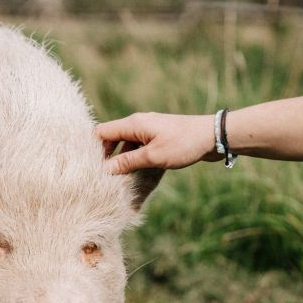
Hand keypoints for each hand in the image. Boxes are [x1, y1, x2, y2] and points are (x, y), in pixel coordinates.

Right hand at [95, 112, 220, 173]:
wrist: (213, 136)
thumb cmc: (183, 144)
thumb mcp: (152, 156)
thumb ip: (127, 162)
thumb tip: (105, 169)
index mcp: (133, 124)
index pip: (101, 132)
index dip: (92, 149)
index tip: (89, 167)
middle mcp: (138, 124)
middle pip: (111, 138)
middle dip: (105, 156)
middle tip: (101, 176)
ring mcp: (148, 130)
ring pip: (125, 144)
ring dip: (120, 159)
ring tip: (117, 178)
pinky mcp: (158, 137)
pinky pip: (138, 147)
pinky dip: (133, 158)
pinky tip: (135, 173)